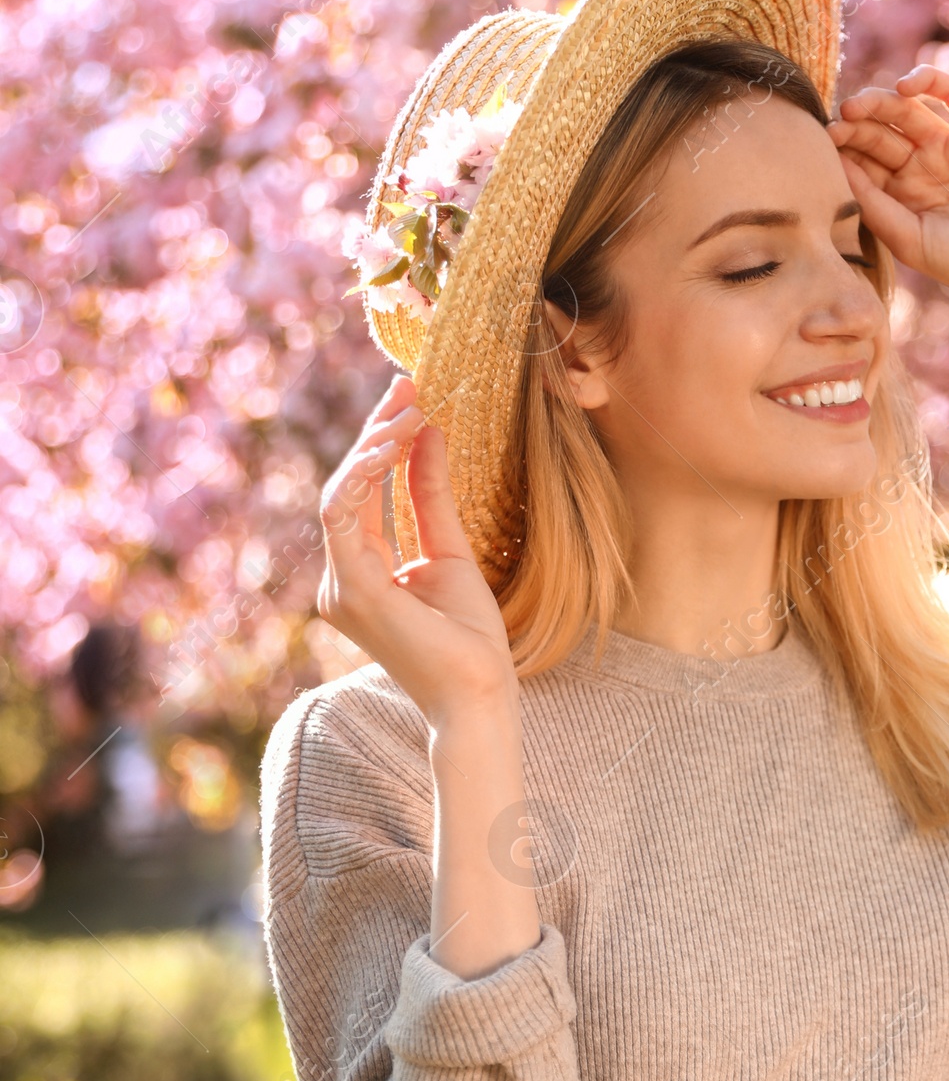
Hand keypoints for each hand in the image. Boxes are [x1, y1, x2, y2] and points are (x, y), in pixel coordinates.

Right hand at [317, 375, 518, 735]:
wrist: (478, 694)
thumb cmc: (469, 638)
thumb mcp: (451, 550)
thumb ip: (431, 495)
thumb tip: (429, 433)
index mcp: (360, 572)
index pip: (361, 492)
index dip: (381, 440)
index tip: (412, 395)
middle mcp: (340, 579)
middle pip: (347, 487)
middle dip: (376, 431)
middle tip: (409, 386)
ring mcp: (339, 587)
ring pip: (340, 495)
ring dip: (372, 445)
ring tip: (409, 407)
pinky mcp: (350, 591)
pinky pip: (342, 517)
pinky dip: (363, 475)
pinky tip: (390, 443)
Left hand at [827, 65, 948, 314]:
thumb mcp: (911, 241)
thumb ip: (875, 206)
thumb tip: (840, 167)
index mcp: (904, 199)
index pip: (864, 165)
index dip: (844, 151)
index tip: (826, 143)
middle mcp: (925, 170)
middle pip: (881, 135)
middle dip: (857, 126)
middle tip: (839, 122)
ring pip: (909, 112)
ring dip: (881, 102)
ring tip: (860, 105)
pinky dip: (931, 82)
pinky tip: (907, 86)